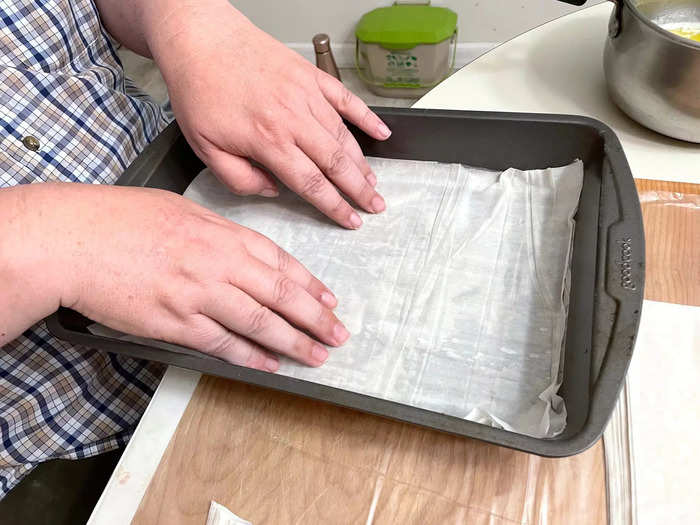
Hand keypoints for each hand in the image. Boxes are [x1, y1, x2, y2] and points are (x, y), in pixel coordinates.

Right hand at [12, 183, 347, 371]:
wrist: (77, 240)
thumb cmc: (123, 218)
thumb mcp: (181, 210)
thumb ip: (219, 233)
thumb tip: (244, 253)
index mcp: (222, 233)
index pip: (280, 261)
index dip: (309, 284)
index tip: (329, 300)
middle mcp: (219, 264)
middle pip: (280, 294)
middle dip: (315, 317)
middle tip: (339, 333)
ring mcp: (199, 295)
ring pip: (259, 323)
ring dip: (293, 342)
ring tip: (318, 355)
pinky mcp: (176, 323)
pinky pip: (222, 343)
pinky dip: (250, 356)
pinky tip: (271, 364)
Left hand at [146, 0, 390, 228]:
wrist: (202, 39)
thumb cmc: (200, 90)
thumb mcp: (204, 147)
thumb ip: (238, 178)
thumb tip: (271, 190)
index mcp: (268, 140)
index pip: (311, 183)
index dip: (335, 206)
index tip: (351, 219)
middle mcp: (293, 118)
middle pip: (336, 163)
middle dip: (359, 190)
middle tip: (375, 205)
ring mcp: (306, 94)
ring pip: (343, 136)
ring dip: (361, 163)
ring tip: (371, 181)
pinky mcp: (310, 76)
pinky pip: (346, 99)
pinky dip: (366, 117)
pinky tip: (381, 133)